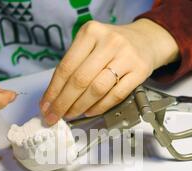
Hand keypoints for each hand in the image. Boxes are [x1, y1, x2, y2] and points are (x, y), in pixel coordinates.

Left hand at [40, 19, 179, 124]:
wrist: (146, 40)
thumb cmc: (111, 46)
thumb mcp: (90, 44)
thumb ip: (74, 65)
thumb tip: (54, 97)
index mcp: (91, 32)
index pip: (66, 66)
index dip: (53, 90)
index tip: (45, 106)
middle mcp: (109, 42)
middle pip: (80, 79)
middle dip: (63, 102)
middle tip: (54, 116)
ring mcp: (126, 56)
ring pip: (97, 89)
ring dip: (80, 106)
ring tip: (71, 114)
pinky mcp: (140, 71)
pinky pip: (115, 95)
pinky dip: (99, 107)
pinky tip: (89, 111)